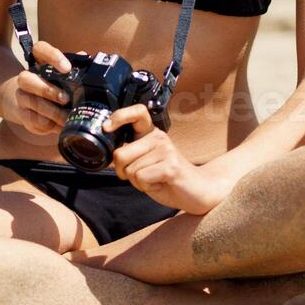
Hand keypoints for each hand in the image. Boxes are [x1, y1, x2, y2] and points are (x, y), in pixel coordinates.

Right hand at [1, 41, 84, 136]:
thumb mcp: (61, 74)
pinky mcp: (22, 114)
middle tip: (65, 99)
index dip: (53, 57)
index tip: (67, 68)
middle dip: (47, 90)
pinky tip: (58, 126)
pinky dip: (47, 124)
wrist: (26, 102)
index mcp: (37, 61)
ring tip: (66, 118)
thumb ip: (74, 66)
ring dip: (51, 112)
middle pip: (27, 78)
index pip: (40, 49)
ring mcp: (21, 96)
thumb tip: (85, 56)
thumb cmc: (51, 85)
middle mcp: (25, 77)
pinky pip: (32, 119)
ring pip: (31, 102)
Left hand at [103, 105, 231, 214]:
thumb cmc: (167, 179)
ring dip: (138, 182)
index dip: (119, 116)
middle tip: (140, 177)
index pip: (137, 113)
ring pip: (130, 170)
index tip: (107, 127)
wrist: (198, 191)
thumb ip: (131, 157)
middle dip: (122, 172)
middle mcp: (159, 137)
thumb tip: (111, 156)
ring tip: (156, 179)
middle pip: (120, 154)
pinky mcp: (170, 165)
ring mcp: (166, 150)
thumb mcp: (146, 164)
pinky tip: (161, 184)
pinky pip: (141, 179)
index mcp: (152, 134)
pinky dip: (147, 187)